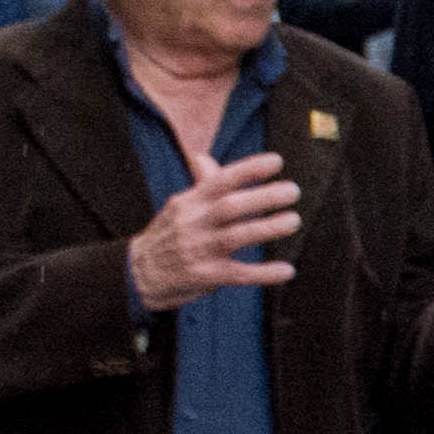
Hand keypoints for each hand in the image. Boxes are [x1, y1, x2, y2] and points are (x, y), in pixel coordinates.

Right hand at [129, 151, 298, 309]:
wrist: (138, 273)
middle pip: (229, 206)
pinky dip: (264, 273)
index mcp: (190, 202)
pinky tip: (287, 270)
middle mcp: (194, 223)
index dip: (248, 170)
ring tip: (294, 220)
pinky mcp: (206, 276)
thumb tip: (203, 156)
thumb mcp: (179, 207)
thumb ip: (200, 185)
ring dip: (267, 228)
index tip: (276, 161)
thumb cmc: (169, 234)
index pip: (219, 181)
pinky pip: (238, 274)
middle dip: (262, 197)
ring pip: (235, 237)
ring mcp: (199, 250)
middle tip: (293, 191)